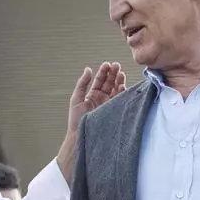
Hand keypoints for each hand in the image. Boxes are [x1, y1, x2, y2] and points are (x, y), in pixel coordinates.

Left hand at [56, 62, 125, 179]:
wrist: (81, 136)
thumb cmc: (76, 119)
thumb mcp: (76, 99)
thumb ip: (82, 83)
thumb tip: (88, 69)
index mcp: (92, 95)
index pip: (99, 81)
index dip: (104, 72)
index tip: (108, 64)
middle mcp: (102, 99)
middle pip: (109, 83)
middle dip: (113, 74)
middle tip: (117, 65)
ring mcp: (109, 105)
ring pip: (116, 90)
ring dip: (119, 80)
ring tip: (121, 72)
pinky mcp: (114, 111)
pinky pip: (120, 99)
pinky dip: (122, 92)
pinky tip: (122, 85)